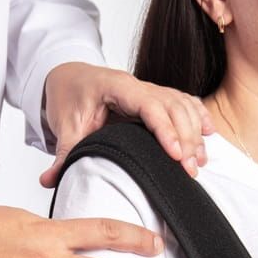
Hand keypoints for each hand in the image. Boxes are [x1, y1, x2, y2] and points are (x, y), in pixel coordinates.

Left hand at [39, 62, 214, 187]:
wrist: (69, 76)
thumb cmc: (69, 95)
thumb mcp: (64, 125)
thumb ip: (61, 153)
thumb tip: (49, 181)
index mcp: (117, 87)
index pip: (149, 105)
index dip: (165, 129)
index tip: (175, 155)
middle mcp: (138, 86)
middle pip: (173, 106)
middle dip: (186, 138)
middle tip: (191, 170)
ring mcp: (149, 90)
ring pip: (182, 105)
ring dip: (195, 132)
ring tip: (200, 162)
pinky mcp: (156, 98)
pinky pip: (184, 102)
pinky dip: (199, 116)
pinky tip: (209, 134)